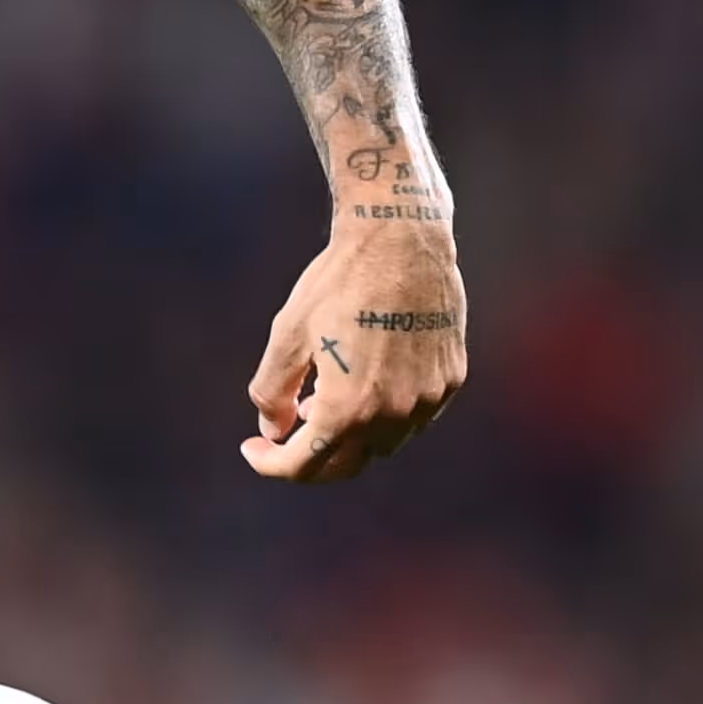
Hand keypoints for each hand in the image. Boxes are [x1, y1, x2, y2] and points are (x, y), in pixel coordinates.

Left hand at [242, 199, 467, 482]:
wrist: (402, 237)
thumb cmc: (338, 282)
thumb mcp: (288, 335)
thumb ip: (272, 392)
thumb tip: (273, 432)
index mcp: (347, 408)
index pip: (304, 465)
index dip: (270, 465)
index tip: (252, 449)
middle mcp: (393, 413)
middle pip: (346, 465)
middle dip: (310, 458)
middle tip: (286, 433)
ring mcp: (427, 399)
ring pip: (383, 444)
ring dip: (350, 436)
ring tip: (323, 399)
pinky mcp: (450, 379)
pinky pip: (413, 417)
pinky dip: (384, 414)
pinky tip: (365, 381)